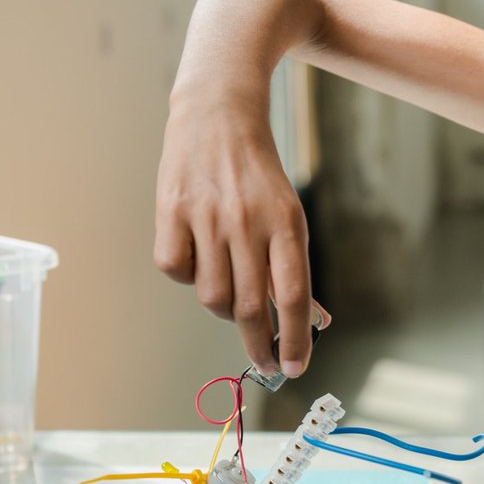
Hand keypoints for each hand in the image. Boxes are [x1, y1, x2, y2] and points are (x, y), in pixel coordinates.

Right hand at [154, 100, 327, 376]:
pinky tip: (198, 261)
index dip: (295, 338)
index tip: (295, 366)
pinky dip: (188, 278)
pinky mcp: (170, 211)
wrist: (219, 117)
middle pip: (250, 307)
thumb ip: (293, 268)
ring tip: (233, 297)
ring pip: (212, 296)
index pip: (292, 296)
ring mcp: (206, 217)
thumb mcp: (290, 217)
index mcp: (285, 223)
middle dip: (261, 345)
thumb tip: (313, 322)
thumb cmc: (260, 179)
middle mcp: (246, 222)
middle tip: (267, 363)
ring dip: (225, 311)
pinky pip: (176, 271)